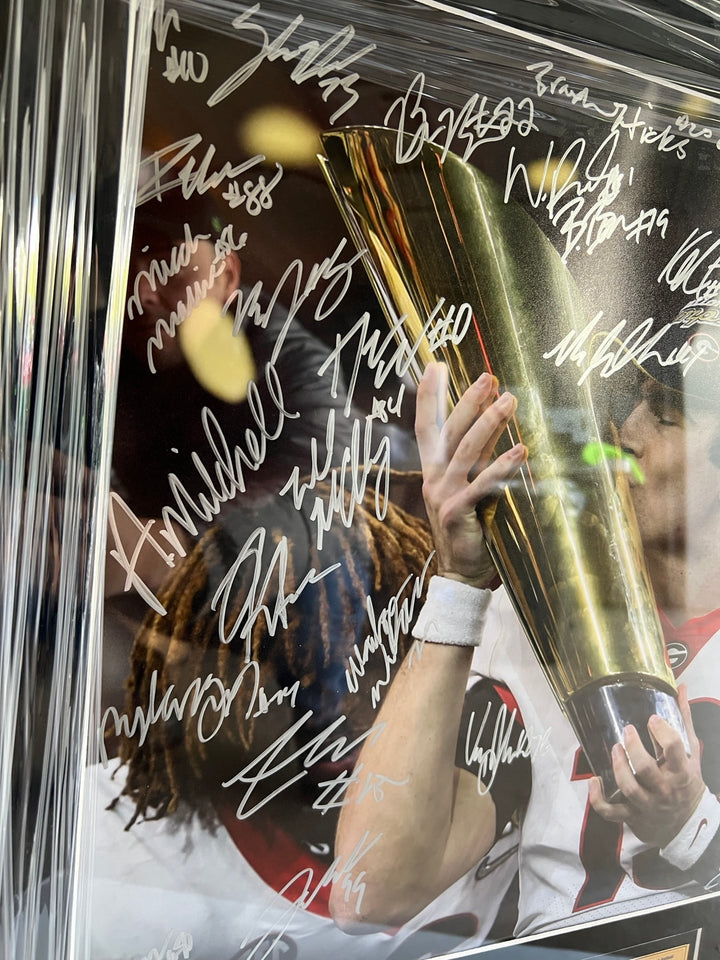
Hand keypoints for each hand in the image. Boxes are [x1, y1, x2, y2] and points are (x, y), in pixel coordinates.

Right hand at [414, 362, 526, 587]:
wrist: (461, 575)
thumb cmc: (470, 531)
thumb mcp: (469, 489)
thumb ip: (477, 462)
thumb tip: (499, 428)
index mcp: (433, 470)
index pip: (426, 425)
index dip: (429, 395)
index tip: (435, 365)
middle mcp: (434, 478)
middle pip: (450, 430)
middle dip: (469, 399)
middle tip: (489, 376)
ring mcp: (443, 494)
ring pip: (466, 450)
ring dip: (489, 423)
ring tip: (510, 401)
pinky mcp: (457, 512)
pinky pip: (482, 484)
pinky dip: (502, 466)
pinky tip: (521, 451)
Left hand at [588, 685, 705, 847]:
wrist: (687, 824)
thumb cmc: (686, 781)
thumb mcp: (690, 752)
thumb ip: (683, 721)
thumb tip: (680, 688)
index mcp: (680, 771)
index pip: (674, 749)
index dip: (662, 731)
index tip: (652, 719)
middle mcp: (664, 789)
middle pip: (646, 769)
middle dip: (634, 749)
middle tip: (627, 731)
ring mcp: (647, 804)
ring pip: (629, 789)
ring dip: (618, 768)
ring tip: (614, 749)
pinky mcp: (632, 815)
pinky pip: (612, 812)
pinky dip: (598, 799)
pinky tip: (593, 781)